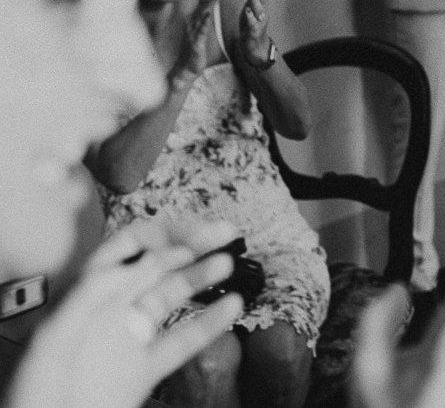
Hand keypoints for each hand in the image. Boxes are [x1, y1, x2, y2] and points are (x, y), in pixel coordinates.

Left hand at [6, 219, 243, 407]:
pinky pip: (183, 340)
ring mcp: (129, 338)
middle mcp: (109, 310)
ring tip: (226, 265)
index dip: (159, 235)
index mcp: (83, 296)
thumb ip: (92, 298)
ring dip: (201, 277)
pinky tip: (229, 308)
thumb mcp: (55, 338)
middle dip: (191, 244)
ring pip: (172, 297)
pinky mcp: (145, 368)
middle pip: (156, 266)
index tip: (187, 235)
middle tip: (222, 232)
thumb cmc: (35, 392)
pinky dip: (209, 323)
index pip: (125, 249)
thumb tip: (137, 266)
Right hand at [172, 0, 221, 88]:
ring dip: (207, 6)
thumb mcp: (199, 35)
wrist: (186, 69)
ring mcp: (192, 34)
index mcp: (194, 24)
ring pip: (200, 17)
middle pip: (202, 9)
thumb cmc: (193, 51)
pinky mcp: (195, 43)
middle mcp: (192, 27)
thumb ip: (202, 23)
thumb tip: (204, 13)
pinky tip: (207, 15)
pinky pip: (200, 31)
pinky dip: (203, 22)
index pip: (202, 8)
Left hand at [238, 0, 271, 68]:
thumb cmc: (252, 24)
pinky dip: (251, 18)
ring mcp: (259, 23)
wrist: (255, 48)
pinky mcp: (253, 33)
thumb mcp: (253, 5)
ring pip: (258, 10)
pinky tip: (247, 11)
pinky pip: (252, 25)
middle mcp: (261, 13)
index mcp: (259, 6)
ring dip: (255, 1)